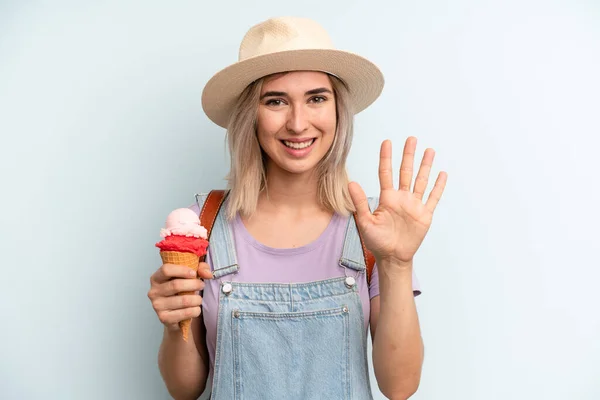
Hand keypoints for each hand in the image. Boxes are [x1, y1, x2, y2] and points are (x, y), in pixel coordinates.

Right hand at [147, 262, 212, 331]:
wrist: (176, 315)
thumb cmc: (182, 291)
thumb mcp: (190, 275)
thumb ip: (201, 269)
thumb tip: (208, 274)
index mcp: (156, 278)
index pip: (166, 270)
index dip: (182, 270)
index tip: (194, 274)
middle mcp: (153, 291)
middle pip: (176, 285)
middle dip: (194, 284)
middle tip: (202, 285)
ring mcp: (157, 306)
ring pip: (183, 300)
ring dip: (197, 299)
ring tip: (199, 299)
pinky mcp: (164, 318)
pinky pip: (185, 313)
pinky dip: (195, 311)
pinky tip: (196, 309)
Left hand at [349, 137, 446, 266]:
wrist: (392, 257)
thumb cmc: (377, 241)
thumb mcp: (365, 221)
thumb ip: (360, 202)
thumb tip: (351, 183)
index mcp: (387, 198)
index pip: (386, 173)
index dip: (386, 157)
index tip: (387, 142)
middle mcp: (401, 198)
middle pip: (406, 171)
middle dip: (409, 155)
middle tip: (411, 138)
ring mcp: (414, 205)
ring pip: (421, 181)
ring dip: (425, 166)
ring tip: (429, 150)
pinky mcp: (424, 214)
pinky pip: (433, 198)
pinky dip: (438, 186)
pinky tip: (442, 174)